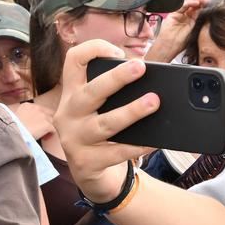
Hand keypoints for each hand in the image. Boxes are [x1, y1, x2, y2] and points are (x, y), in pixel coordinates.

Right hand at [15, 101, 54, 139]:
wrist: (13, 134)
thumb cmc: (12, 128)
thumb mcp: (14, 116)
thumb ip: (24, 114)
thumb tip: (28, 119)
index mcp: (27, 105)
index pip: (39, 109)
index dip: (38, 117)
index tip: (34, 123)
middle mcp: (36, 108)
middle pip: (47, 114)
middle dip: (44, 121)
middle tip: (39, 129)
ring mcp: (43, 116)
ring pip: (50, 121)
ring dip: (47, 127)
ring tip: (40, 134)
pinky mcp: (47, 124)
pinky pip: (53, 130)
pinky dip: (49, 134)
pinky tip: (43, 138)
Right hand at [53, 40, 156, 201]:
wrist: (90, 174)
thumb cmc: (102, 134)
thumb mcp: (102, 110)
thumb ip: (119, 94)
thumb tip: (155, 82)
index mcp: (72, 94)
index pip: (73, 62)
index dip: (93, 50)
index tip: (117, 51)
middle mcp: (69, 114)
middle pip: (91, 92)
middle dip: (116, 79)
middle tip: (141, 67)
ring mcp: (74, 139)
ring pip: (105, 124)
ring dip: (132, 111)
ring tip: (155, 102)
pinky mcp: (86, 163)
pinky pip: (116, 153)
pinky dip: (138, 146)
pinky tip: (155, 140)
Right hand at [145, 0, 206, 62]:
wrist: (169, 47)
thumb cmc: (180, 43)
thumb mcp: (194, 31)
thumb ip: (199, 21)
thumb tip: (208, 13)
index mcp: (191, 21)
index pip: (198, 10)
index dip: (205, 7)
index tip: (212, 5)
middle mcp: (185, 16)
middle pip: (193, 5)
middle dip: (202, 2)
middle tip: (209, 0)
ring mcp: (179, 14)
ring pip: (188, 3)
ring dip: (196, 0)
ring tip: (204, 0)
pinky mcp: (173, 14)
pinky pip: (181, 6)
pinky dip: (189, 3)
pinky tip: (196, 3)